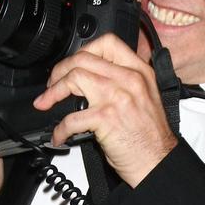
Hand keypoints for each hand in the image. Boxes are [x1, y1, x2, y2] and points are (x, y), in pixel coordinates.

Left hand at [33, 34, 176, 186]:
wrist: (158, 162)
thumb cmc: (151, 137)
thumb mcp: (145, 97)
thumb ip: (124, 82)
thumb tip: (93, 78)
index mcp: (139, 71)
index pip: (108, 43)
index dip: (83, 50)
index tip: (73, 65)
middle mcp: (129, 79)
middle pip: (83, 58)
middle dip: (60, 70)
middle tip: (52, 84)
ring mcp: (117, 97)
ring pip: (74, 78)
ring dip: (53, 92)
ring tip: (46, 104)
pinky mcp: (105, 118)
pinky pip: (71, 118)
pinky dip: (60, 129)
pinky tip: (59, 136)